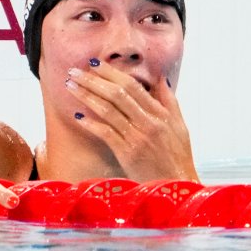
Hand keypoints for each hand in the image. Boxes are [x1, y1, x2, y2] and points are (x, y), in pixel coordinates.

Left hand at [65, 62, 198, 181]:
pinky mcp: (127, 154)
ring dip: (86, 96)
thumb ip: (169, 101)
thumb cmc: (178, 157)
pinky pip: (105, 133)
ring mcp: (137, 138)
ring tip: (70, 86)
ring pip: (108, 110)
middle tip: (74, 71)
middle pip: (117, 94)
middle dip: (93, 80)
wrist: (177, 186)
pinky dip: (90, 123)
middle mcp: (148, 122)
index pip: (133, 86)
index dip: (112, 73)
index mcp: (160, 114)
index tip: (95, 64)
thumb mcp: (180, 126)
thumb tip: (161, 78)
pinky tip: (78, 116)